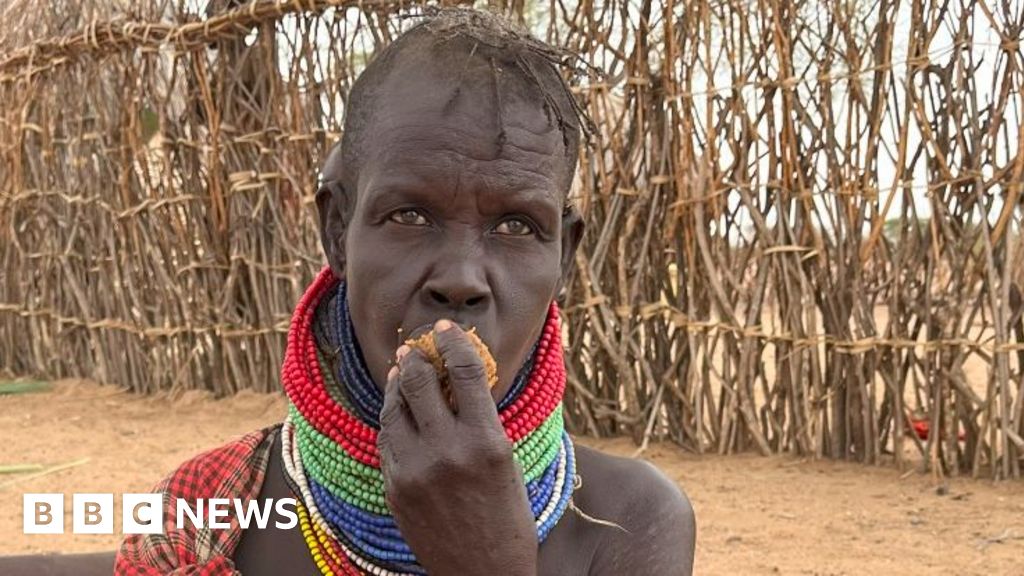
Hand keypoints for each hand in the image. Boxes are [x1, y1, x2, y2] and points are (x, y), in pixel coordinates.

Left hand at [378, 319, 536, 575]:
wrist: (482, 574)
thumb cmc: (507, 519)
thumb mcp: (507, 463)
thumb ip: (483, 422)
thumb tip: (460, 380)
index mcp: (486, 442)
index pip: (465, 371)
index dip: (453, 342)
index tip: (445, 329)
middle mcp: (447, 451)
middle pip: (419, 381)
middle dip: (414, 358)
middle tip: (413, 347)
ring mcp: (415, 470)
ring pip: (393, 408)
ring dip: (396, 384)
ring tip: (400, 372)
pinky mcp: (394, 488)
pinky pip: (386, 440)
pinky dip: (391, 419)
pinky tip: (396, 410)